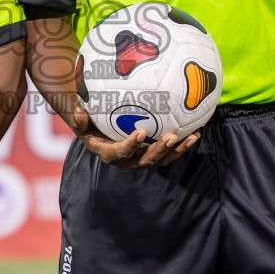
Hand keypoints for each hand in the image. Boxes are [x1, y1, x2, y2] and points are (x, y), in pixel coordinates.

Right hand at [79, 127, 198, 168]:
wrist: (98, 132)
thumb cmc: (88, 124)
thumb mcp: (80, 122)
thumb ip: (79, 120)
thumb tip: (78, 112)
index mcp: (110, 154)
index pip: (120, 152)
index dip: (130, 145)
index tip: (140, 132)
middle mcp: (128, 160)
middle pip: (146, 159)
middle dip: (159, 150)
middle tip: (170, 136)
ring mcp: (142, 158)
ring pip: (161, 159)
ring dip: (176, 150)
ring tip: (190, 137)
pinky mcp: (152, 154)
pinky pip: (168, 152)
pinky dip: (181, 145)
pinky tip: (196, 132)